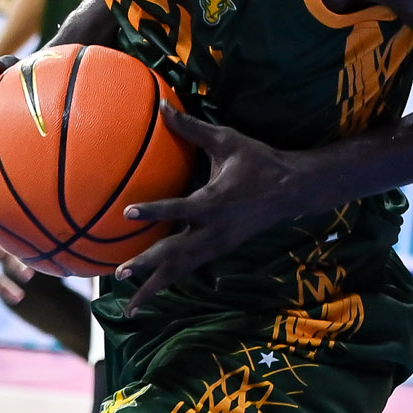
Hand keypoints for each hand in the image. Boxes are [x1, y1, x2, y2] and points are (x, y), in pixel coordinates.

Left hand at [0, 188, 32, 301]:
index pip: (2, 215)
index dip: (18, 217)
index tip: (36, 219)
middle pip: (10, 238)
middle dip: (27, 243)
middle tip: (44, 249)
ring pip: (6, 260)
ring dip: (19, 267)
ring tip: (30, 275)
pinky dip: (5, 288)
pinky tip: (17, 296)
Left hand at [114, 102, 293, 308]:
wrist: (293, 189)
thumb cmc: (259, 161)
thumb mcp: (227, 140)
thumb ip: (192, 128)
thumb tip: (162, 106)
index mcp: (215, 202)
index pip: (179, 208)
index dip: (154, 211)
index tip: (128, 213)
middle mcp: (215, 229)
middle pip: (177, 253)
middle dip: (148, 265)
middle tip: (119, 274)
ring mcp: (219, 244)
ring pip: (183, 269)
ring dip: (156, 285)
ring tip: (130, 306)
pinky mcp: (222, 249)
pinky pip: (192, 267)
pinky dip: (172, 279)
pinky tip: (153, 290)